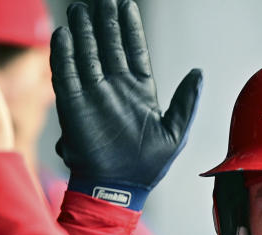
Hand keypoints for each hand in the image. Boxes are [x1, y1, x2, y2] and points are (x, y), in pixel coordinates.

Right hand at [51, 0, 202, 196]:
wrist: (119, 189)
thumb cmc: (149, 165)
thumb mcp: (176, 132)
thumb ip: (186, 101)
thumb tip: (198, 72)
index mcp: (140, 91)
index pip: (133, 50)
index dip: (129, 27)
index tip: (125, 3)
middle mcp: (115, 88)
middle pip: (107, 45)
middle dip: (104, 22)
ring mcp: (93, 94)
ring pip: (86, 54)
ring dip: (83, 31)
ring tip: (80, 8)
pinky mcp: (73, 105)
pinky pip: (66, 74)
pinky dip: (64, 54)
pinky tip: (64, 34)